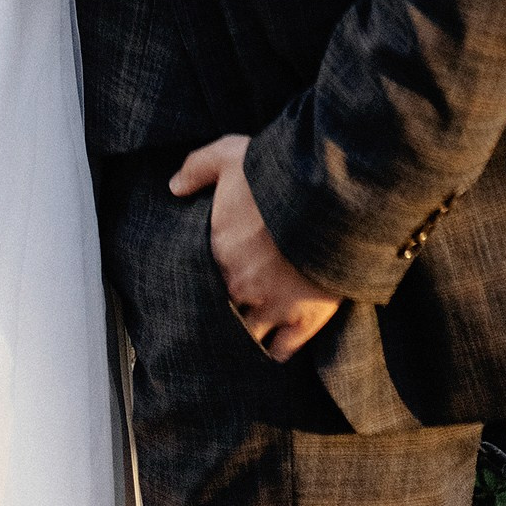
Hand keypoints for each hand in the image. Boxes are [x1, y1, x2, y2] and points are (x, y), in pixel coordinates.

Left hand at [170, 134, 341, 362]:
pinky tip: (271, 347)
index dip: (204, 276)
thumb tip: (174, 187)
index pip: (199, 275)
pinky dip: (274, 351)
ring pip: (247, 335)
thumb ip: (196, 169)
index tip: (211, 274)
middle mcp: (239, 285)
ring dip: (246, 333)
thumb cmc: (278, 173)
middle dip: (224, 307)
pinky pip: (280, 350)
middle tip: (231, 304)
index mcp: (218, 250)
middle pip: (221, 308)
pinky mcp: (303, 320)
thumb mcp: (229, 154)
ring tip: (247, 333)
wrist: (331, 194)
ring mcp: (272, 307)